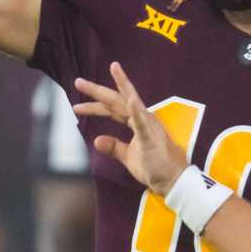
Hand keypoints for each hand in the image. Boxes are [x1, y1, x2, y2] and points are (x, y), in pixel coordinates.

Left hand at [73, 63, 188, 194]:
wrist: (172, 181)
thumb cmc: (154, 167)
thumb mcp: (128, 156)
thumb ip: (114, 147)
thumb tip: (96, 141)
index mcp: (137, 122)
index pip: (113, 110)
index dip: (95, 105)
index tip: (77, 104)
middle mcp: (143, 118)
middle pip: (116, 101)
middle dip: (97, 91)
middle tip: (78, 81)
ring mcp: (148, 126)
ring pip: (129, 104)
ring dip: (119, 88)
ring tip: (112, 70)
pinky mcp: (152, 137)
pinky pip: (143, 123)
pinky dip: (137, 111)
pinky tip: (132, 100)